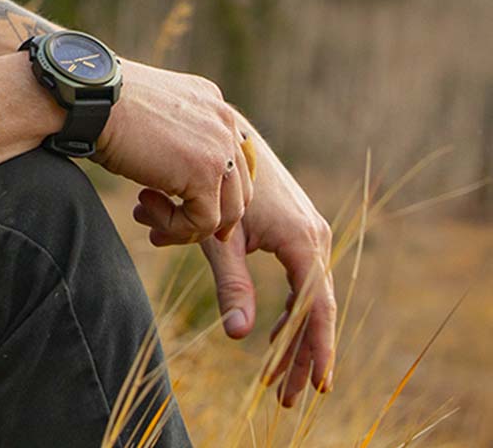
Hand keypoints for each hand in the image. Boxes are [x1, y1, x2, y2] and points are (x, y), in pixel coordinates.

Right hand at [93, 60, 253, 243]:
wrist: (91, 99)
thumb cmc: (104, 105)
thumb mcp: (151, 114)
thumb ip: (175, 134)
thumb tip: (176, 168)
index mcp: (211, 103)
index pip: (232, 158)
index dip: (213, 189)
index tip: (182, 205)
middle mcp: (223, 121)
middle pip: (238, 188)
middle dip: (206, 214)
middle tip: (169, 225)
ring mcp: (220, 147)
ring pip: (227, 211)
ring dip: (187, 224)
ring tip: (147, 214)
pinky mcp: (205, 173)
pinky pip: (203, 222)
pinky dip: (174, 226)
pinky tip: (143, 204)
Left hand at [137, 125, 336, 406]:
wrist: (223, 136)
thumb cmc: (216, 185)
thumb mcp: (220, 238)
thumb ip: (231, 285)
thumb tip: (237, 335)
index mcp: (302, 241)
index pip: (318, 309)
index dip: (317, 350)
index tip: (318, 388)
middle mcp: (315, 236)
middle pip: (316, 309)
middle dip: (301, 356)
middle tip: (287, 398)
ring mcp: (309, 229)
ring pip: (309, 295)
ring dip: (294, 335)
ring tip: (281, 377)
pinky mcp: (296, 224)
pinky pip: (302, 278)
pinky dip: (290, 308)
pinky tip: (279, 330)